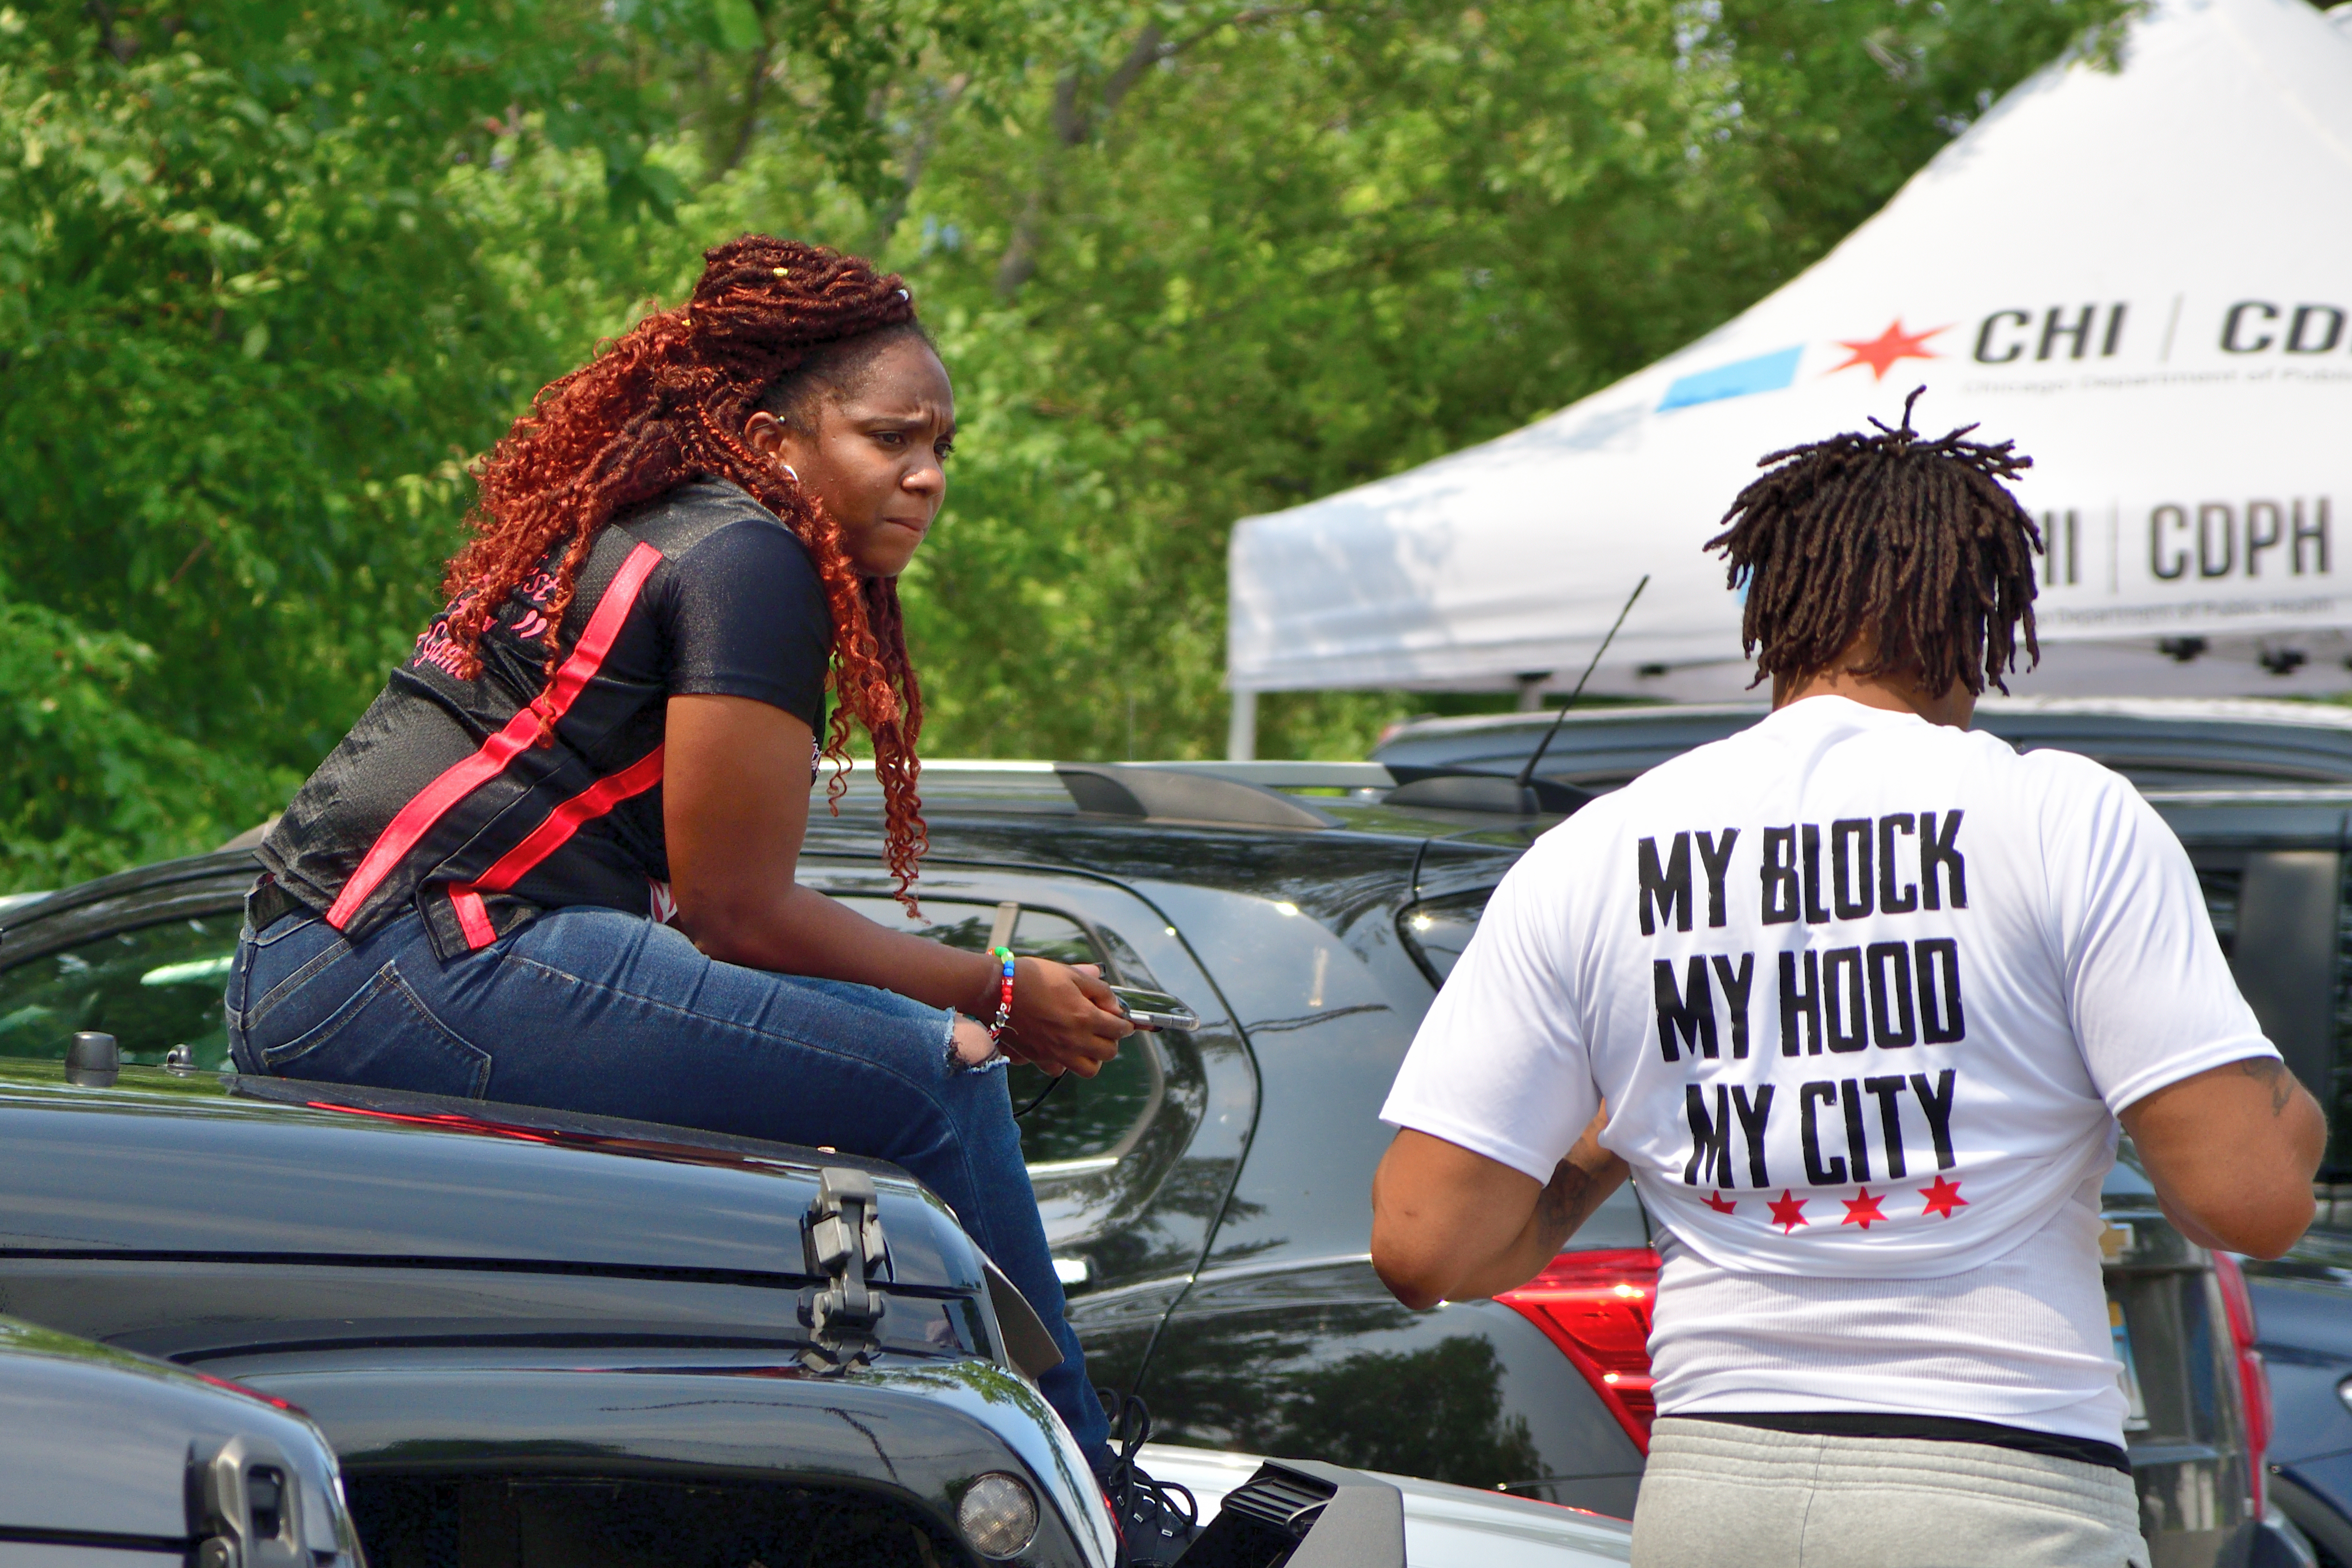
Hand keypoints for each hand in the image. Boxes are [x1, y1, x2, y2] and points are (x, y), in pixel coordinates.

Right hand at [992, 958, 1131, 1077]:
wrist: (995, 990)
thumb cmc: (1032, 977)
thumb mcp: (1070, 974)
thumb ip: (1098, 989)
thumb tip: (1114, 1005)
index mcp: (1085, 1017)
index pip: (1119, 1029)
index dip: (1125, 1024)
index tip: (1122, 1019)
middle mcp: (1074, 1040)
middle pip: (1109, 1053)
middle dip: (1112, 1040)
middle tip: (1104, 1027)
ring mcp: (1056, 1053)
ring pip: (1089, 1069)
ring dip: (1093, 1057)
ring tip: (1086, 1041)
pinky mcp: (1038, 1058)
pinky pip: (1059, 1071)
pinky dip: (1065, 1063)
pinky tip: (1062, 1048)